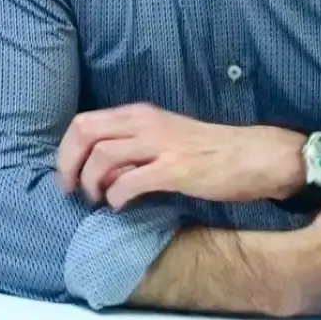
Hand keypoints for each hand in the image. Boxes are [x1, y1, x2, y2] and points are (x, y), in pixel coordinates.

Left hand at [59, 106, 304, 208]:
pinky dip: (116, 196)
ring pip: (102, 156)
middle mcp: (145, 123)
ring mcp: (160, 145)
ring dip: (91, 182)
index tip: (66, 175)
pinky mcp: (176, 169)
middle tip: (71, 190)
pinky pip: (130, 181)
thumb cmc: (208, 151)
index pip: (84, 122)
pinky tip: (120, 205)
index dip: (66, 150)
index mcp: (139, 114)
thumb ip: (131, 150)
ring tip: (98, 199)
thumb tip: (100, 172)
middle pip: (85, 134)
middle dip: (68, 164)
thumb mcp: (163, 139)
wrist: (254, 155)